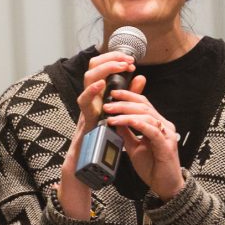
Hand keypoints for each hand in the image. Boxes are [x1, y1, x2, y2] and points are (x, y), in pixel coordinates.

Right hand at [56, 51, 139, 218]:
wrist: (89, 166)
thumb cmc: (103, 140)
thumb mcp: (120, 113)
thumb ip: (129, 96)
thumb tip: (140, 77)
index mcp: (100, 95)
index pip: (103, 67)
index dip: (115, 58)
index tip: (130, 59)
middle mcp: (91, 98)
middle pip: (93, 67)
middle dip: (110, 58)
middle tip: (127, 60)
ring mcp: (86, 108)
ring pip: (88, 78)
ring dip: (103, 69)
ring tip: (117, 67)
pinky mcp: (84, 120)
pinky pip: (83, 102)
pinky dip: (91, 91)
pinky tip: (101, 86)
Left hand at [103, 77, 183, 199]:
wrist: (166, 186)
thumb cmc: (153, 167)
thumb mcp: (134, 147)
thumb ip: (126, 133)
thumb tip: (114, 120)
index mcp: (158, 124)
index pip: (143, 104)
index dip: (129, 96)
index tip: (112, 94)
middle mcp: (164, 126)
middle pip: (144, 106)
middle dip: (124, 103)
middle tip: (107, 104)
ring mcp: (167, 135)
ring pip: (146, 115)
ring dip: (126, 113)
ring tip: (111, 114)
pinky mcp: (166, 145)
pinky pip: (151, 130)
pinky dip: (136, 124)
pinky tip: (125, 121)